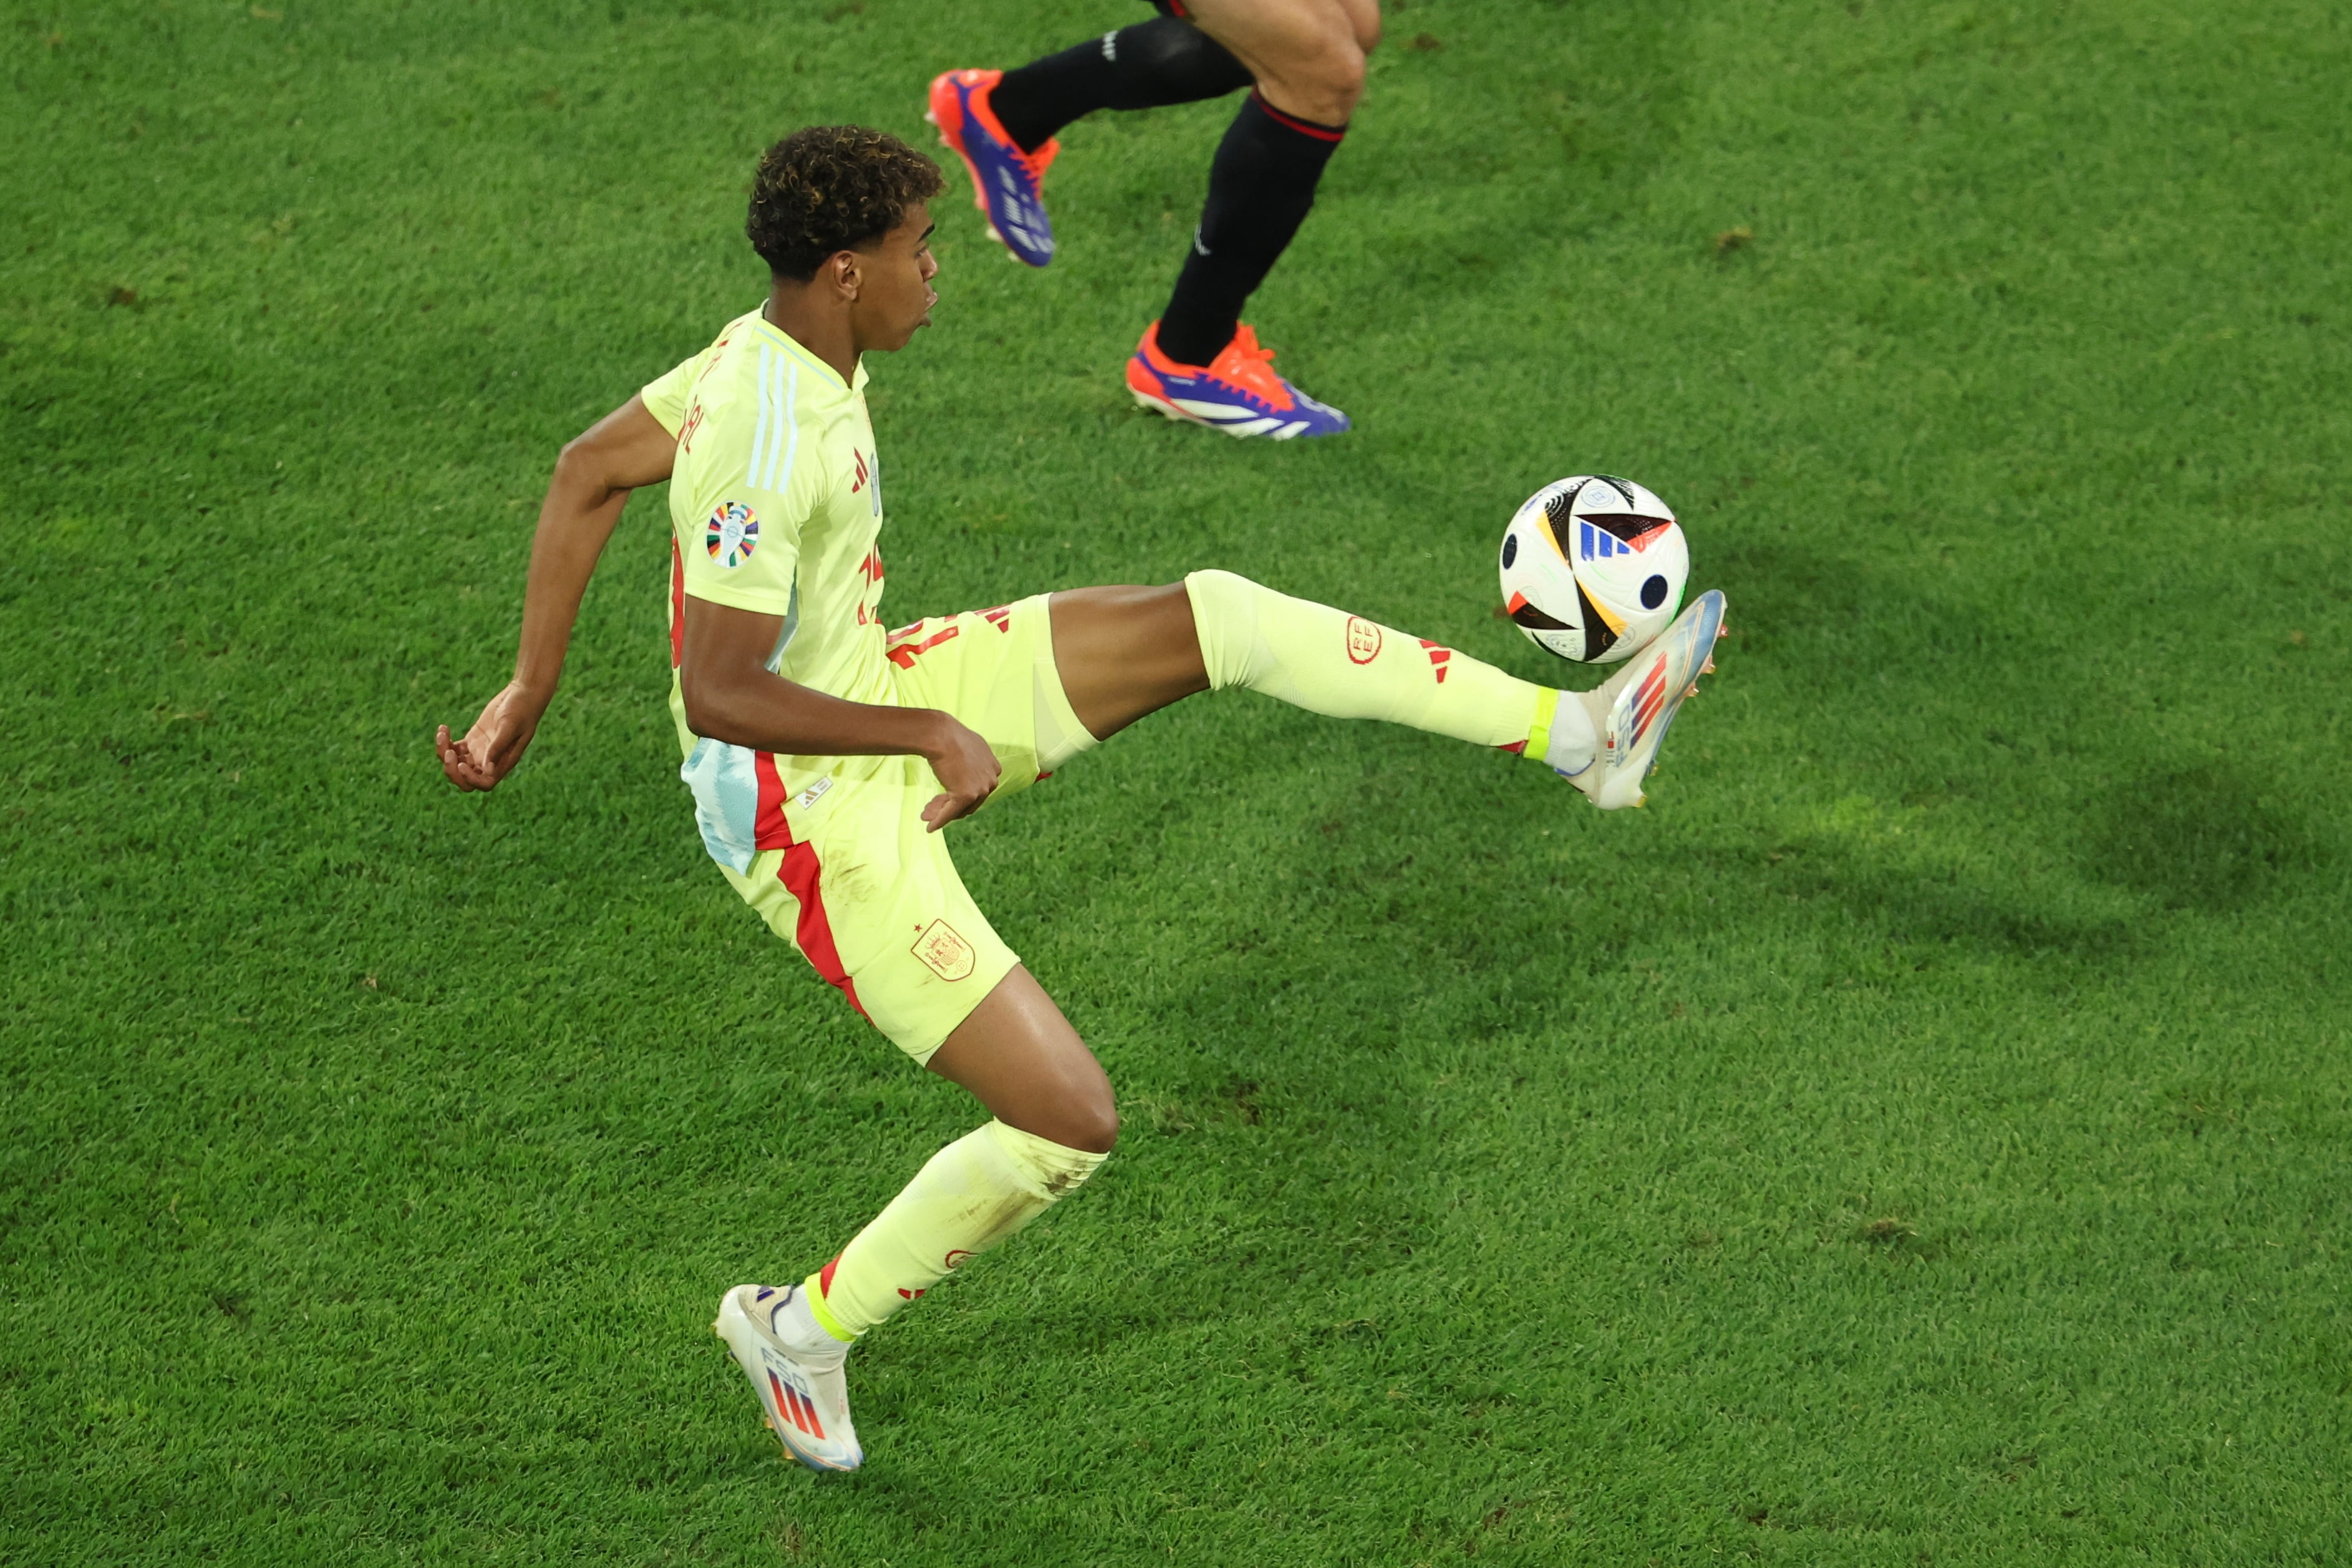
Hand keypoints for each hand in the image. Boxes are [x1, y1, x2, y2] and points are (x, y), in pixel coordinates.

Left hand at [437, 681, 547, 791]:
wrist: (523, 694)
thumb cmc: (522, 709)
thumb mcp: (510, 726)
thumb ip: (498, 747)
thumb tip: (487, 769)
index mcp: (503, 762)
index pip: (484, 783)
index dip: (470, 779)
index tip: (461, 763)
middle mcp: (491, 761)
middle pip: (466, 779)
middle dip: (452, 770)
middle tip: (447, 751)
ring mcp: (481, 751)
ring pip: (456, 763)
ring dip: (444, 752)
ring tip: (442, 733)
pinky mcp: (474, 739)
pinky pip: (454, 748)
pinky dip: (445, 742)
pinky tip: (443, 728)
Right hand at [919, 714, 1000, 831]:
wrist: (940, 734)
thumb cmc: (948, 736)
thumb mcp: (966, 747)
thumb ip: (970, 761)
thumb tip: (963, 771)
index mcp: (994, 767)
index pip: (978, 789)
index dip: (959, 795)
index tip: (943, 797)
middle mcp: (991, 779)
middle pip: (970, 802)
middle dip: (949, 806)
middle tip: (930, 809)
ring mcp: (981, 788)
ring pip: (961, 809)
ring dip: (942, 813)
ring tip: (926, 816)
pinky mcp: (967, 795)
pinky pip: (950, 813)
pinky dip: (940, 821)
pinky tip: (930, 828)